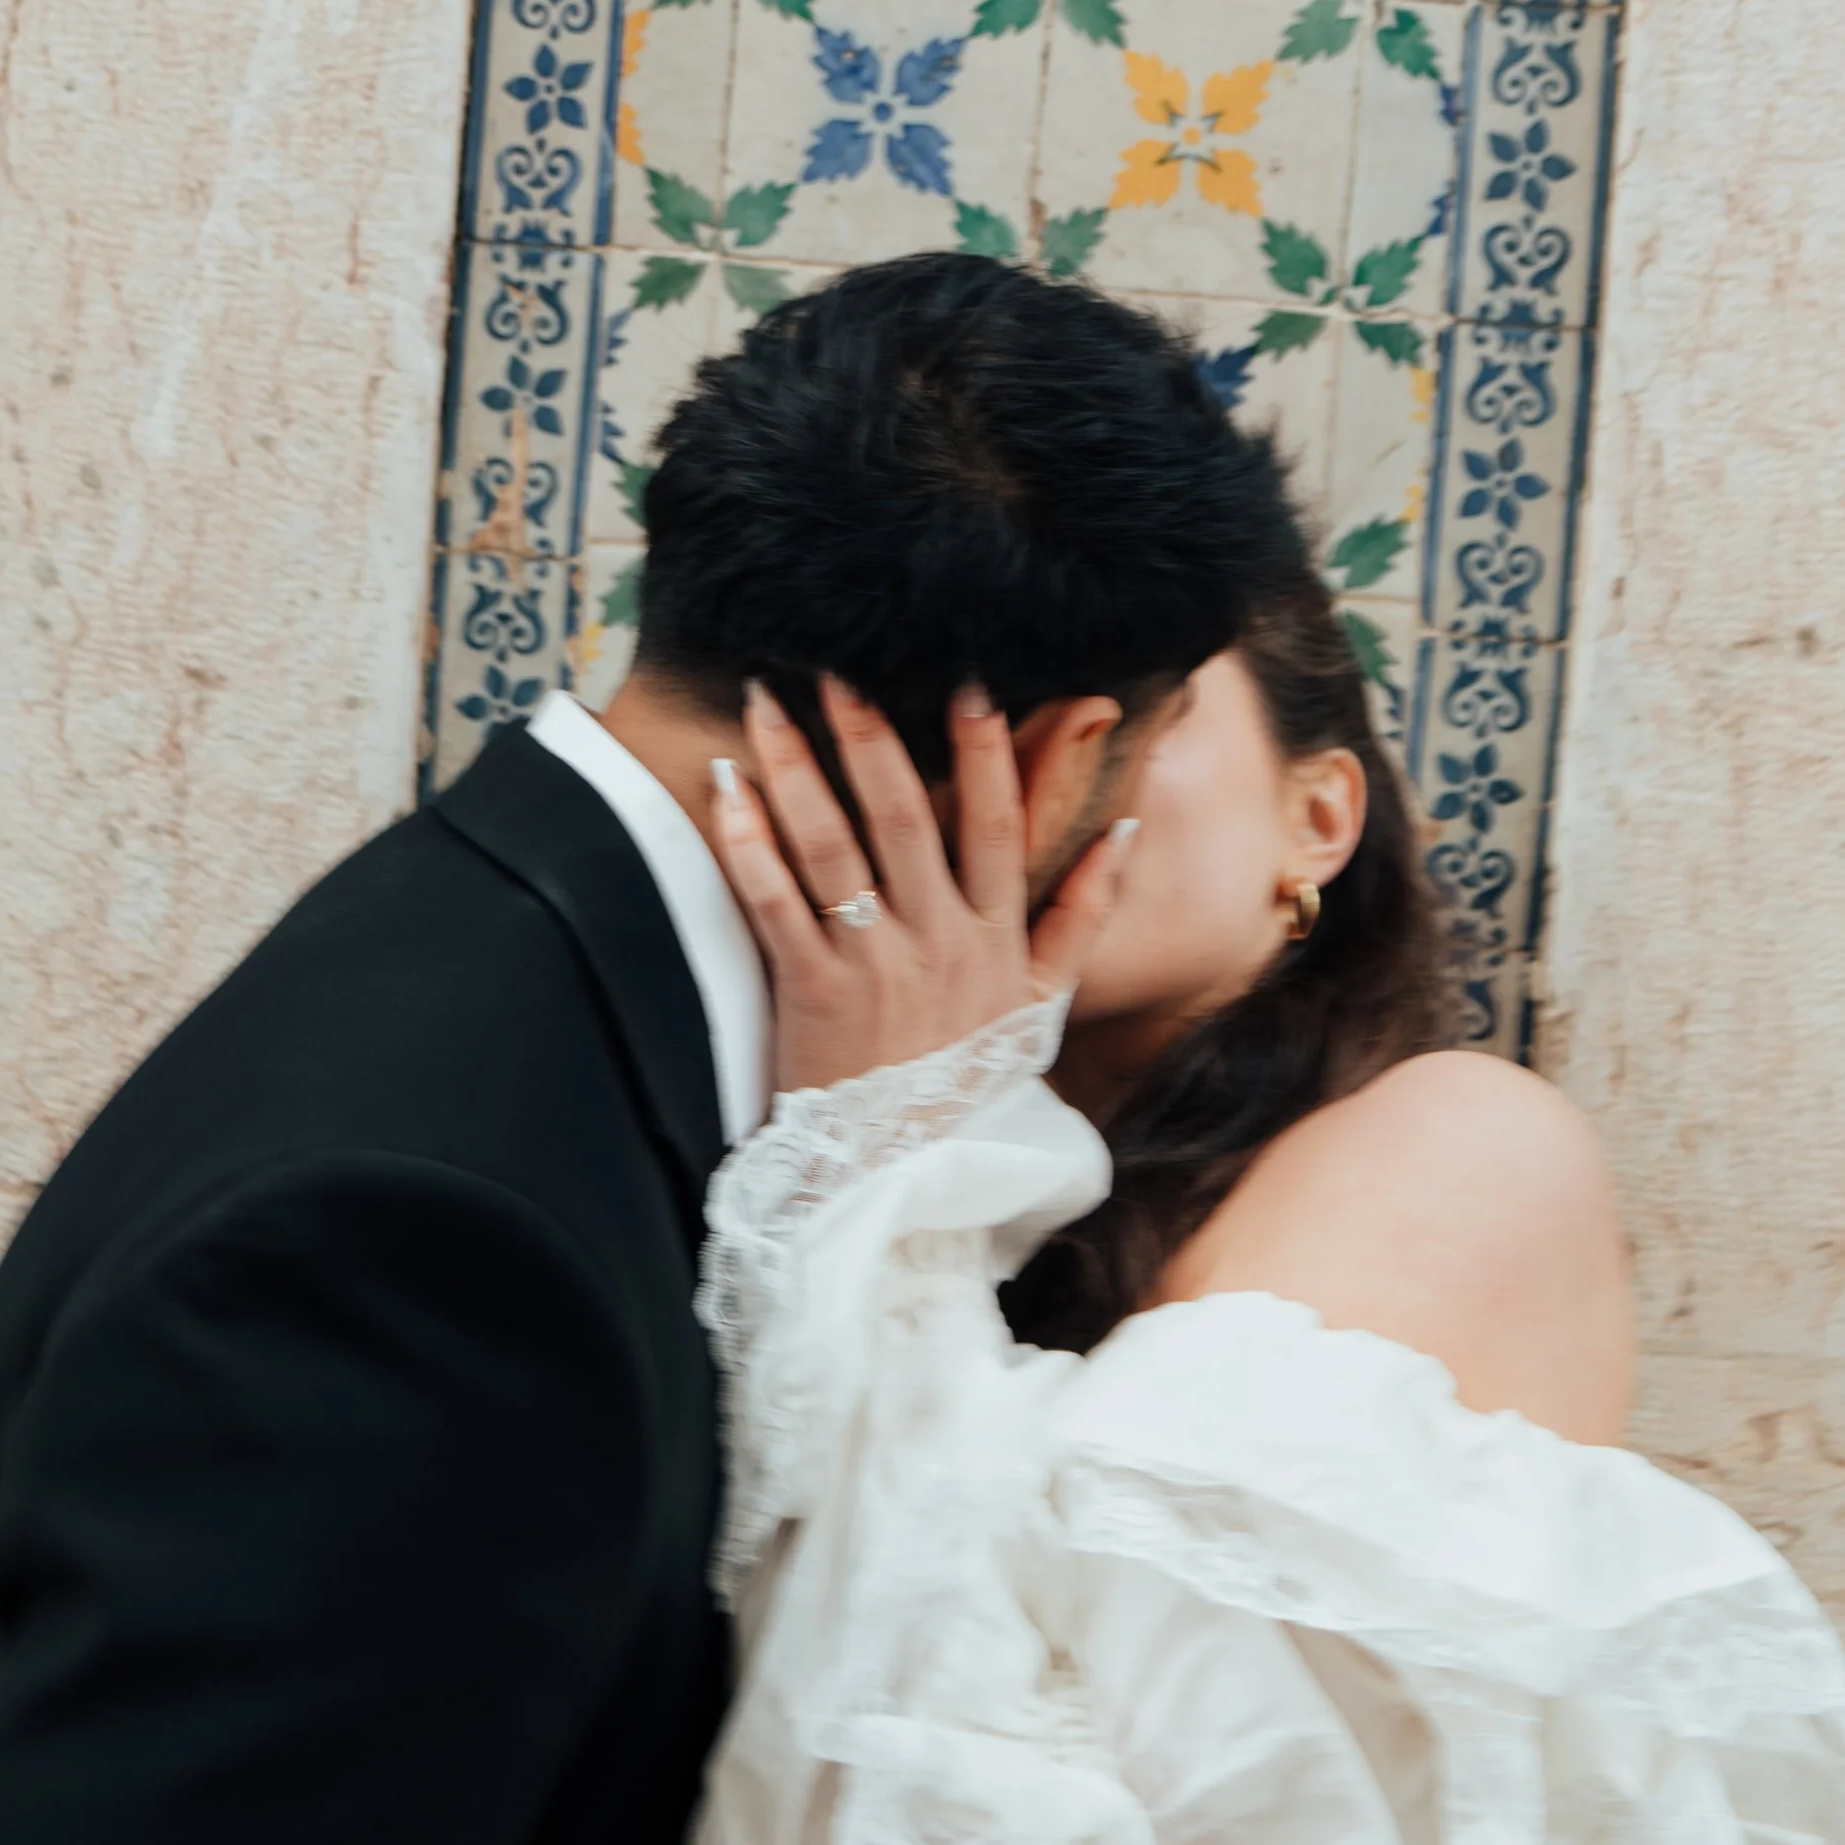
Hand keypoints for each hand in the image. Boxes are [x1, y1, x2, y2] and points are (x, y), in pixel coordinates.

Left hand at [709, 676, 1136, 1095]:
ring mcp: (872, 965)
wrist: (904, 1179)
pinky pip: (774, 900)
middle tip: (836, 666)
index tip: (971, 684)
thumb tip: (1121, 834)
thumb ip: (1082, 916)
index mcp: (996, 938)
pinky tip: (723, 786)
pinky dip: (746, 841)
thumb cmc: (970, 1084)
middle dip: (870, 733)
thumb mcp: (1043, 1005)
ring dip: (795, 767)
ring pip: (832, 845)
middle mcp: (939, 942)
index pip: (998, 825)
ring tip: (765, 703)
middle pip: (904, 815)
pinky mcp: (809, 992)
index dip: (987, 752)